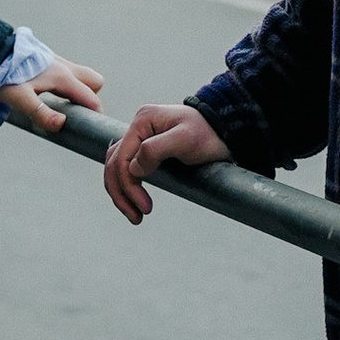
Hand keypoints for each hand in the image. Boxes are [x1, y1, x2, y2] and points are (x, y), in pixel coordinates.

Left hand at [0, 57, 104, 133]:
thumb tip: (61, 124)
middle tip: (73, 113)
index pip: (91, 97)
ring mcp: (57, 60)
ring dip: (77, 89)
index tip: (90, 127)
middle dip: (89, 98)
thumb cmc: (4, 75)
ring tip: (58, 104)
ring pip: (80, 74)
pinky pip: (66, 71)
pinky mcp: (47, 58)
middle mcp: (64, 66)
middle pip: (93, 81)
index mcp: (62, 77)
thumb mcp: (21, 98)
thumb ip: (41, 113)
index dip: (95, 114)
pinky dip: (64, 83)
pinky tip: (46, 92)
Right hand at [102, 101, 233, 226]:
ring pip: (117, 167)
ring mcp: (141, 137)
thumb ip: (155, 150)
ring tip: (134, 215)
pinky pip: (127, 167)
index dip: (129, 187)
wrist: (225, 130)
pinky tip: (134, 199)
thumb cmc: (208, 133)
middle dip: (121, 194)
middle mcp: (138, 127)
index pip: (122, 159)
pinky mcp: (147, 148)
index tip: (145, 209)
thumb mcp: (185, 139)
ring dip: (121, 193)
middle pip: (114, 164)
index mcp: (142, 121)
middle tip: (136, 218)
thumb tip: (133, 169)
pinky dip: (127, 185)